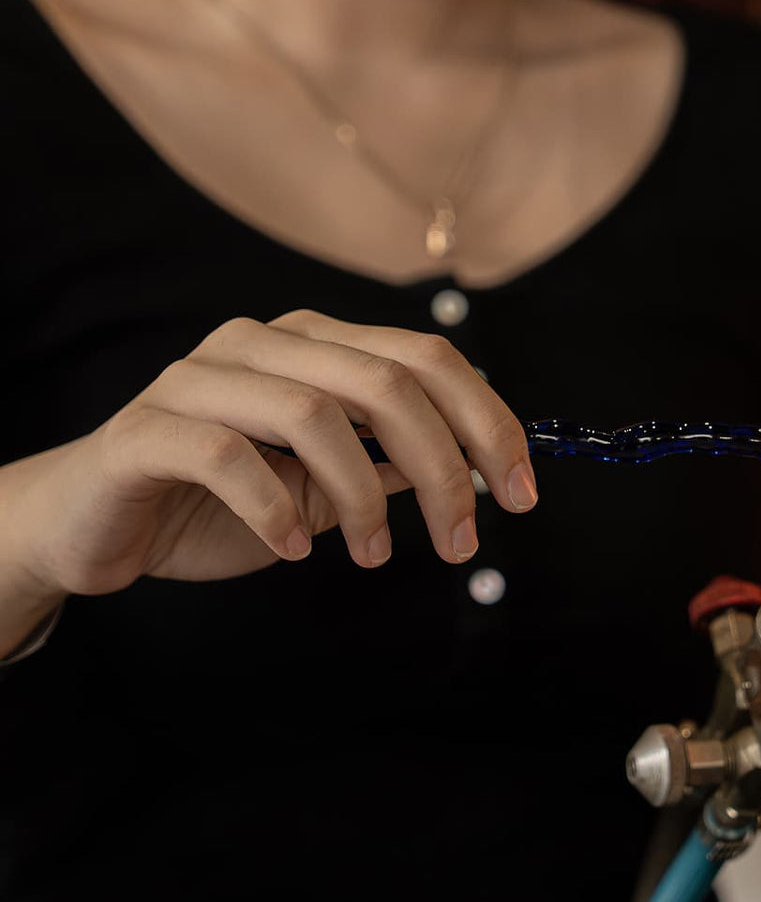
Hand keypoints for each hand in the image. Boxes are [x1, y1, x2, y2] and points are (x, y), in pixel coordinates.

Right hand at [0, 310, 536, 602]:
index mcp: (315, 345)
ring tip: (373, 557)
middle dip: (445, 466)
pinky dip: (276, 508)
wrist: (96, 525)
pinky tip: (295, 548)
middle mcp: (262, 344)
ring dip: (363, 498)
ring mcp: (199, 378)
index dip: (488, 422)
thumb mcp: (325, 488)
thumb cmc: (221, 504)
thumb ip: (387, 465)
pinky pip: (228, 455)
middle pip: (385, 381)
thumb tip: (473, 470)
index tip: (523, 494)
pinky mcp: (147, 430)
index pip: (426, 359)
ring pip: (312, 413)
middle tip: (462, 540)